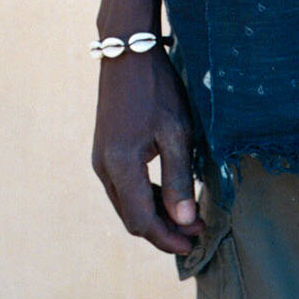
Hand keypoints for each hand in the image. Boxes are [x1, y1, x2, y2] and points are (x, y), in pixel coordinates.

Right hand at [91, 49, 202, 253]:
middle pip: (132, 217)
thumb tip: (184, 221)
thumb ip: (178, 178)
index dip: (167, 239)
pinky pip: (124, 188)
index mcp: (120, 166)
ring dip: (155, 216)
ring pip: (127, 204)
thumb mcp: (176, 132)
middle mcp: (104, 169)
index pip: (142, 221)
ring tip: (188, 217)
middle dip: (164, 230)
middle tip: (197, 232)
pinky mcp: (105, 152)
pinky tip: (168, 195)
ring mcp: (101, 160)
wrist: (127, 53)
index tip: (193, 246)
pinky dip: (146, 198)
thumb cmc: (156, 89)